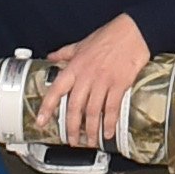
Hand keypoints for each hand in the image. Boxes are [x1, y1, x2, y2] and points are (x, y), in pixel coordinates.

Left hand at [43, 16, 148, 147]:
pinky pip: (112, 108)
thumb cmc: (109, 36)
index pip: (56, 90)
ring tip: (90, 141)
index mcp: (75, 67)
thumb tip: (51, 58)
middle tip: (71, 140)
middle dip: (71, 127)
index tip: (41, 121)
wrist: (133, 32)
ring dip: (90, 130)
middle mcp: (87, 76)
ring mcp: (103, 82)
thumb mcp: (82, 43)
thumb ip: (65, 53)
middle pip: (75, 107)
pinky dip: (109, 123)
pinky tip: (108, 132)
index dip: (47, 107)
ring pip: (93, 111)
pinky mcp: (119, 85)